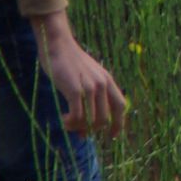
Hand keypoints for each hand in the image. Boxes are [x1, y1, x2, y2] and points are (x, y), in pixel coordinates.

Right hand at [36, 17, 128, 136]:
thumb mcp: (88, 75)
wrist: (59, 45)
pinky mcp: (75, 90)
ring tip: (69, 126)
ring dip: (79, 127)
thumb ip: (92, 94)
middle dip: (93, 130)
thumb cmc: (70, 62)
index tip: (112, 136)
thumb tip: (88, 119)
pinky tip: (64, 120)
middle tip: (80, 134)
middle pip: (105, 118)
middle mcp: (102, 85)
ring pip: (91, 120)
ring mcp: (90, 87)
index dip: (118, 123)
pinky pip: (77, 115)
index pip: (121, 106)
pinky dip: (71, 123)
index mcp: (108, 81)